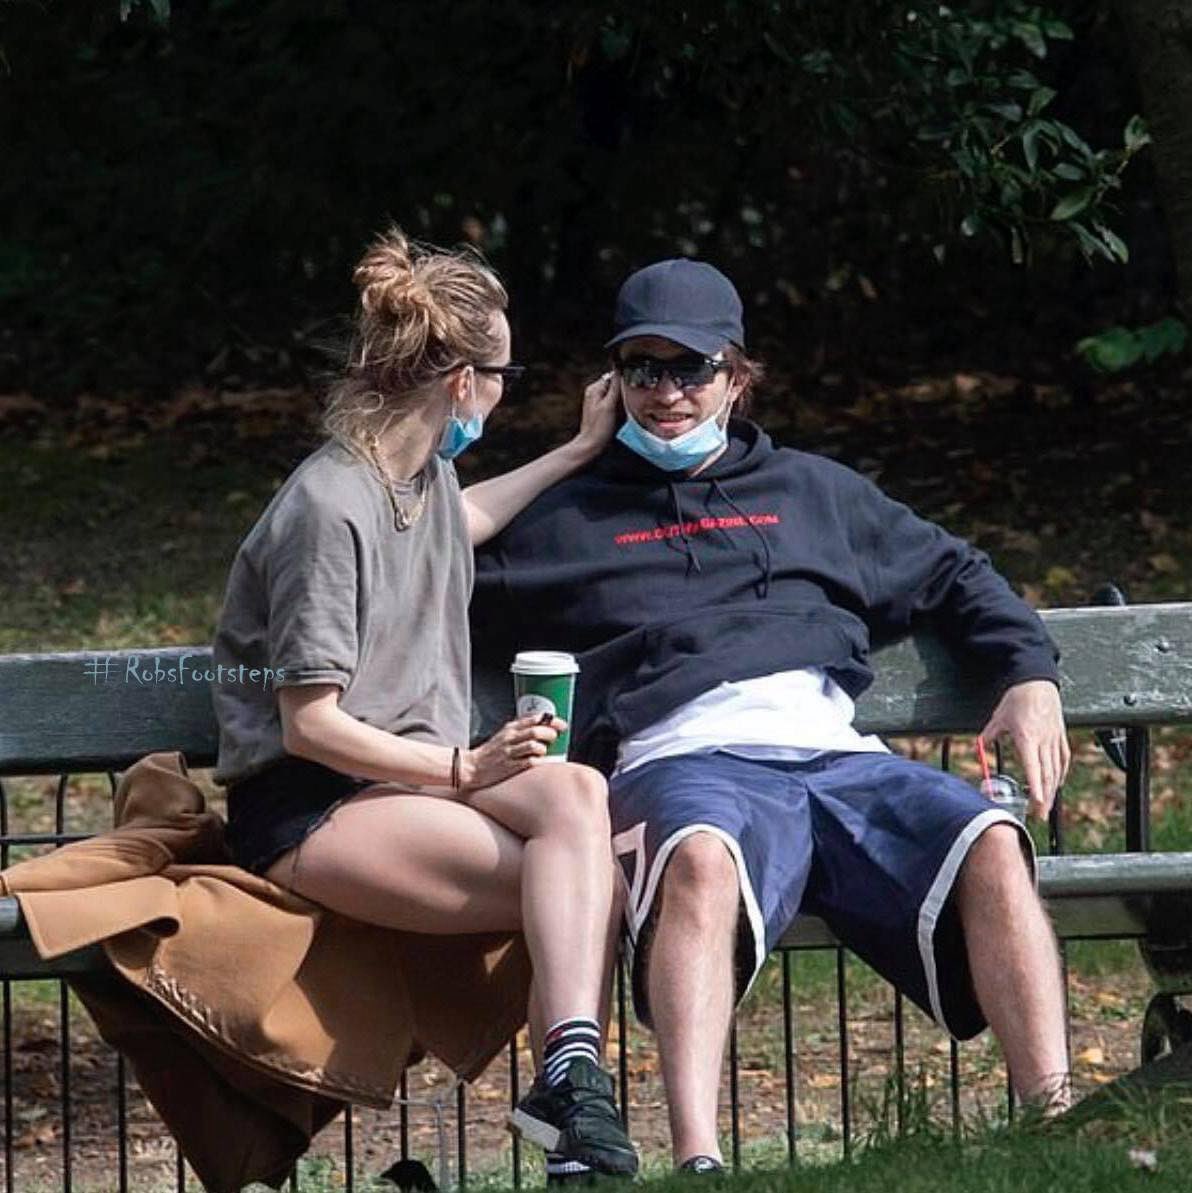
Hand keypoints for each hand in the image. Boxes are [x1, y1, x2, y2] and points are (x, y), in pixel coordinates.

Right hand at [459, 714, 567, 791]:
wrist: (472, 767)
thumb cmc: (490, 752)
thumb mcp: (504, 734)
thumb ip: (521, 730)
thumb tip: (544, 727)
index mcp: (510, 728)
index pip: (534, 718)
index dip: (551, 720)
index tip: (561, 725)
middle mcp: (510, 738)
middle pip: (536, 731)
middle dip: (550, 733)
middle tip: (554, 738)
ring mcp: (510, 752)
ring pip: (534, 745)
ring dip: (544, 748)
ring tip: (544, 751)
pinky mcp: (510, 766)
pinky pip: (530, 761)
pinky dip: (538, 761)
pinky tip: (538, 761)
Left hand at [573, 371, 620, 456]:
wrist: (591, 447)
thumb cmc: (599, 428)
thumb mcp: (609, 405)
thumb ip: (616, 385)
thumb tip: (620, 365)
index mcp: (595, 388)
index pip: (615, 376)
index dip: (625, 382)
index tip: (631, 391)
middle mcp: (595, 393)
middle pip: (617, 385)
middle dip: (625, 393)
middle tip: (626, 406)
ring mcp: (599, 402)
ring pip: (618, 396)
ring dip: (624, 403)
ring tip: (621, 414)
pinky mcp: (603, 411)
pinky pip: (617, 405)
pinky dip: (621, 410)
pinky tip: (620, 419)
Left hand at [979, 679, 1070, 819]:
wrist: (1037, 682)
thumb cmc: (1018, 698)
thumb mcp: (999, 717)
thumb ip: (989, 735)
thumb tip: (979, 747)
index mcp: (1027, 737)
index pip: (1033, 767)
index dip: (1036, 786)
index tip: (1038, 801)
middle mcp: (1044, 741)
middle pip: (1047, 774)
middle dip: (1045, 796)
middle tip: (1040, 813)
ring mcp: (1054, 739)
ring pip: (1056, 769)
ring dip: (1053, 789)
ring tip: (1048, 805)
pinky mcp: (1060, 736)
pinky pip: (1063, 759)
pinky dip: (1060, 773)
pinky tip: (1057, 783)